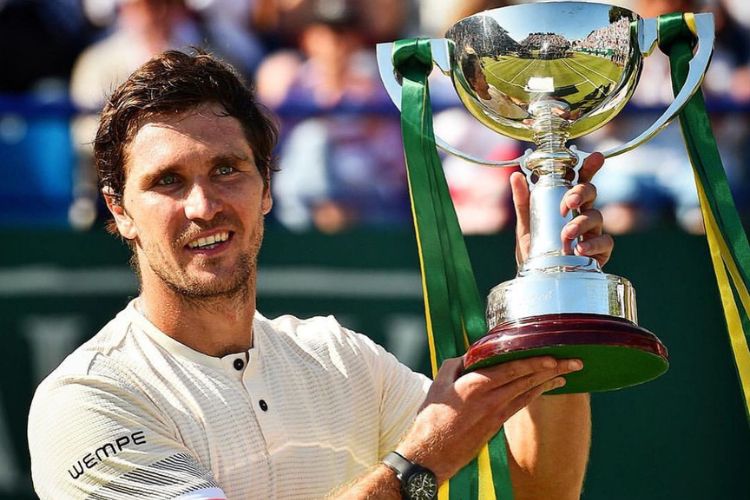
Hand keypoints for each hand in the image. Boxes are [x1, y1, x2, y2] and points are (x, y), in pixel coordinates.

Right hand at [395, 356, 582, 484]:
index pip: (512, 369)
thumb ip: (457, 364)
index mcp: (476, 385)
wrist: (432, 452)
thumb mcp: (439, 382)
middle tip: (575, 362)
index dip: (534, 362)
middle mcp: (492, 399)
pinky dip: (537, 393)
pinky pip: (522, 403)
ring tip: (567, 373)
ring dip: (550, 381)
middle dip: (553, 369)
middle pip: (528, 379)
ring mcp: (497, 413)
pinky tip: (548, 387)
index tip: (553, 356)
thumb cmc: (433, 417)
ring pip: (529, 392)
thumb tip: (472, 355)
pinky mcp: (498, 423)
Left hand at [511, 152, 612, 266]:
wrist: (536, 281)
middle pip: (591, 194)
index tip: (596, 157)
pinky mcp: (599, 253)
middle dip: (581, 193)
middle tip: (568, 203)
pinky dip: (592, 244)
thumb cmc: (534, 251)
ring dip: (581, 222)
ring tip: (566, 233)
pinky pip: (604, 243)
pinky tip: (580, 249)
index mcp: (568, 205)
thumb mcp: (525, 226)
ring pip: (596, 217)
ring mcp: (592, 233)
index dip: (590, 168)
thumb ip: (523, 203)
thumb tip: (516, 175)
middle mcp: (583, 215)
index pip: (580, 181)